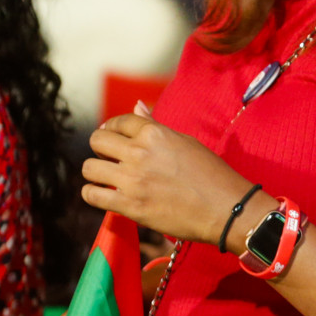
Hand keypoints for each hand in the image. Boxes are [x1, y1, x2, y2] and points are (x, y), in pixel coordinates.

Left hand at [82, 109, 254, 245]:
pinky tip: (107, 194)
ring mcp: (132, 180)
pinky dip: (94, 193)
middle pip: (97, 140)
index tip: (116, 137)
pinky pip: (91, 194)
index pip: (119, 121)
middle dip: (101, 147)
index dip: (113, 128)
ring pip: (89, 167)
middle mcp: (140, 153)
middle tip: (112, 157)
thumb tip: (136, 106)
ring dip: (96, 171)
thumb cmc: (212, 174)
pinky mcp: (129, 205)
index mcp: (156, 134)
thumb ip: (155, 126)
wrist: (226, 209)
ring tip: (110, 177)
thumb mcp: (186, 142)